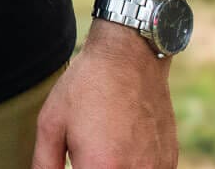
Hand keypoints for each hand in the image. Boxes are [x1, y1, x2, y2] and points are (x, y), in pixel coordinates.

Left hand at [32, 23, 178, 168]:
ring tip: (106, 142)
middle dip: (92, 166)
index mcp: (100, 168)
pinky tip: (125, 144)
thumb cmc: (86, 86)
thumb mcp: (51, 121)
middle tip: (86, 149)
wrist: (130, 57)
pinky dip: (134, 166)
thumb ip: (45, 162)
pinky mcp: (170, 163)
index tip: (74, 159)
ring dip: (114, 166)